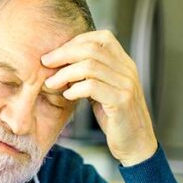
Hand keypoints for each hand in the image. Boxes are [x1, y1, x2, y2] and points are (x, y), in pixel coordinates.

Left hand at [42, 30, 157, 166]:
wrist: (137, 145)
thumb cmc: (116, 119)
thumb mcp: (103, 92)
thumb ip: (90, 77)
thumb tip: (63, 65)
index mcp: (125, 64)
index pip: (102, 38)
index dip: (76, 41)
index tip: (56, 53)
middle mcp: (128, 70)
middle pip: (92, 49)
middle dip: (64, 53)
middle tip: (45, 63)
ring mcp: (126, 85)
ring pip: (90, 66)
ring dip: (65, 73)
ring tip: (52, 83)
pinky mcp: (121, 102)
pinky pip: (92, 87)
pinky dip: (75, 89)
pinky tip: (67, 96)